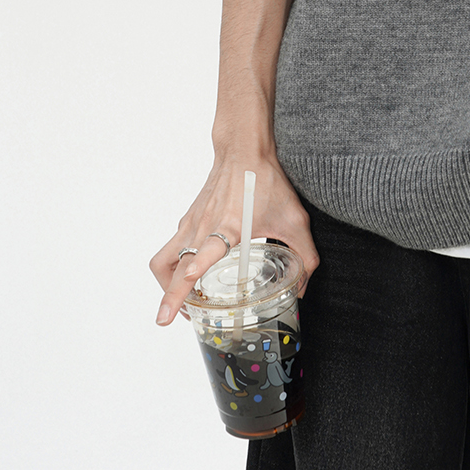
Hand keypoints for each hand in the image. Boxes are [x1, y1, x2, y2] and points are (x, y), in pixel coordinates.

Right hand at [149, 151, 318, 325]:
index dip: (195, 269)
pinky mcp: (188, 219)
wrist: (243, 149)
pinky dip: (172, 267)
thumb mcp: (295, 220)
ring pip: (163, 260)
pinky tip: (191, 276)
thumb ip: (305, 256)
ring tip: (179, 304)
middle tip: (169, 320)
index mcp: (227, 226)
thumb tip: (303, 287)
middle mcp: (203, 226)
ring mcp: (191, 222)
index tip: (188, 283)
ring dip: (166, 285)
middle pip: (172, 266)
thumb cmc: (266, 180)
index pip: (204, 251)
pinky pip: (170, 248)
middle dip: (168, 297)